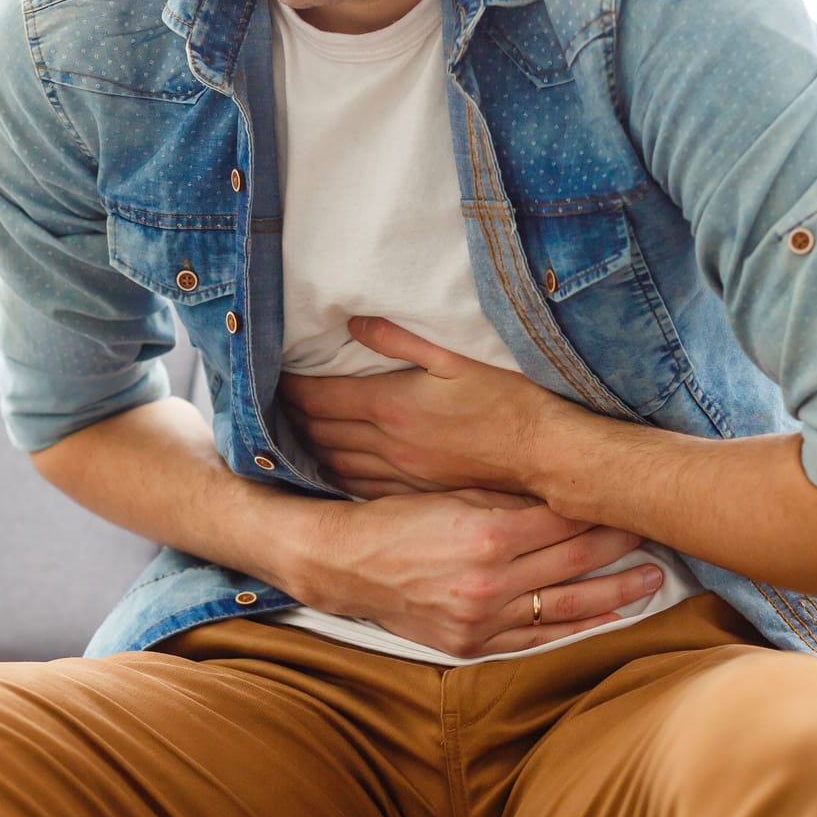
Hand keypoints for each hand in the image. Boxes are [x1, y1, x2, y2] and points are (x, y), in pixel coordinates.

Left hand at [278, 317, 566, 498]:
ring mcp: (398, 472)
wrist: (542, 454)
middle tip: (275, 404)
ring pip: (333, 462)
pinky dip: (335, 475)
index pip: (321, 397)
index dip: (291, 388)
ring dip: (308, 447)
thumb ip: (399, 341)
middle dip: (291, 417)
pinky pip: (359, 487)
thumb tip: (354, 324)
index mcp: (391, 405)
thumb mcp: (454, 358)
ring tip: (293, 434)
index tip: (274, 378)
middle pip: (319, 431)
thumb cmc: (506, 400)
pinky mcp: (413, 492)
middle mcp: (387, 443)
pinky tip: (331, 467)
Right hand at [297, 488, 663, 657]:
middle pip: (574, 559)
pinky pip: (536, 641)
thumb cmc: (395, 520)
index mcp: (486, 533)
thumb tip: (560, 492)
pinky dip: (575, 631)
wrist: (344, 565)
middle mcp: (490, 580)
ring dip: (615, 591)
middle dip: (620, 543)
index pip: (564, 519)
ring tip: (652, 578)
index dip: (602, 507)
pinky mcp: (471, 643)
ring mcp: (483, 617)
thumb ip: (506, 498)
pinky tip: (608, 620)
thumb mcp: (449, 494)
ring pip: (565, 605)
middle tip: (657, 531)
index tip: (630, 498)